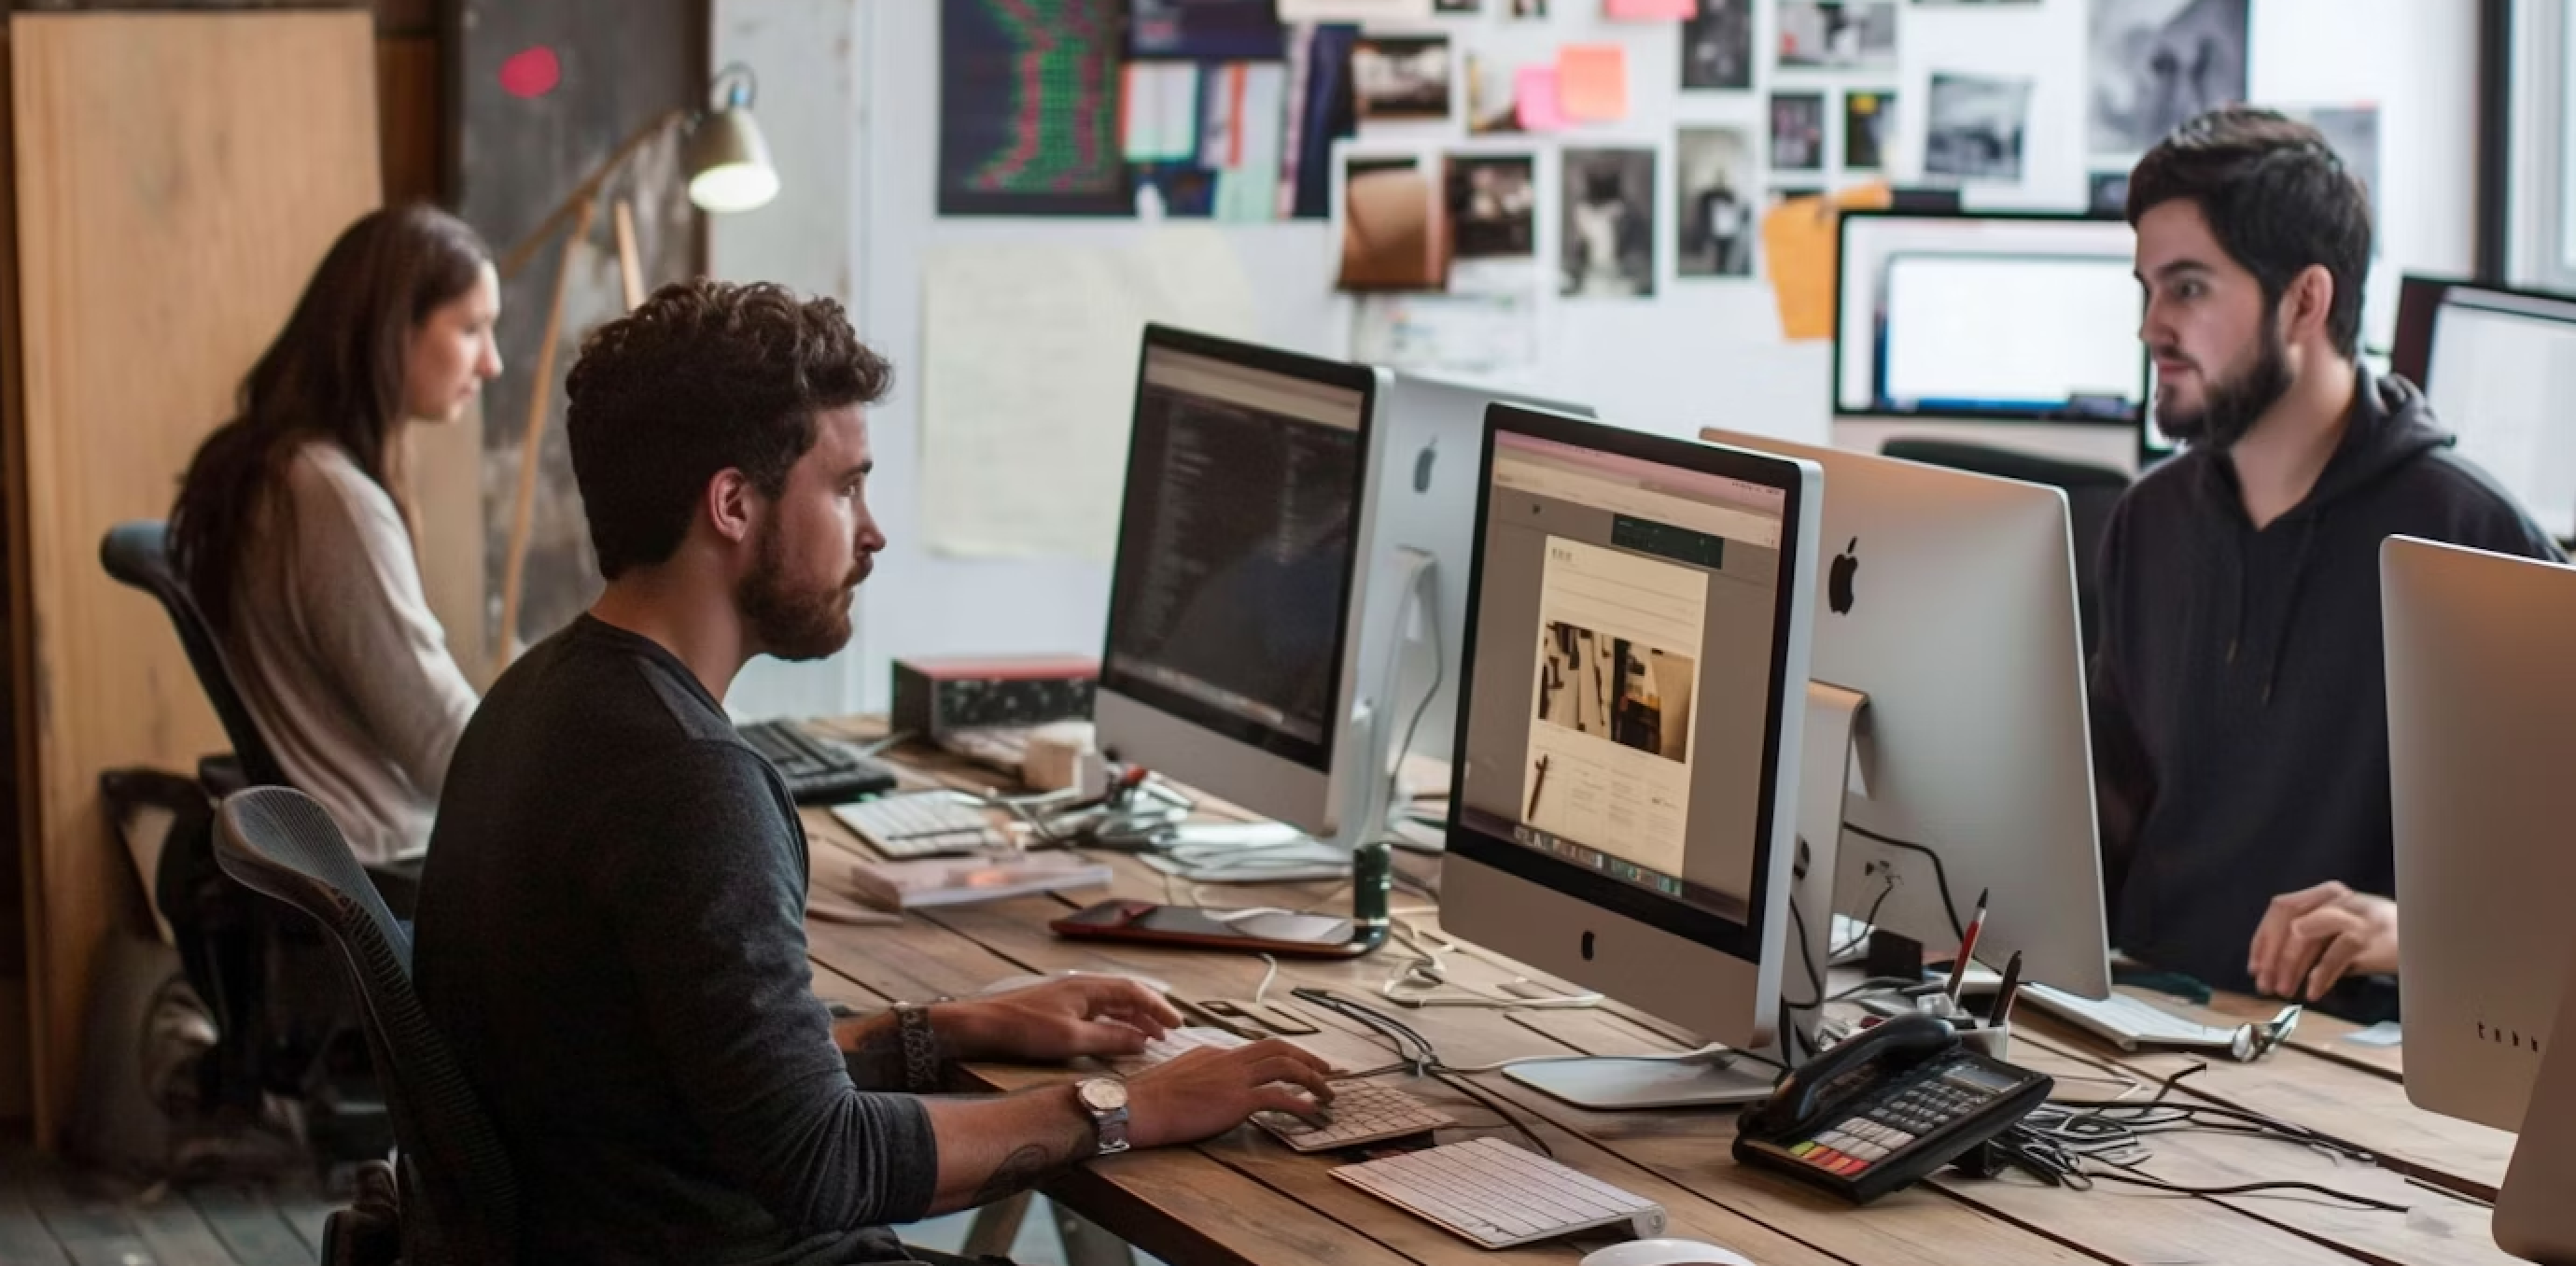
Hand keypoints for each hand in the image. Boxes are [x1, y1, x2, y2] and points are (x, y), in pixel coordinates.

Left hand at [940, 977, 1182, 1063]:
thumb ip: (1110, 1040)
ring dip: (1132, 1017)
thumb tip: (1142, 1041)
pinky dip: (1113, 1022)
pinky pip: (1097, 1010)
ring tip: (1147, 1036)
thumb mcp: (1071, 1039)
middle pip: (1125, 994)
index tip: (1177, 1024)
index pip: (1134, 992)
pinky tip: (1114, 1035)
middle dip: (1149, 1012)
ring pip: (1111, 1003)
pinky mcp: (1057, 1008)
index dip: (1158, 1008)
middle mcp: (1081, 986)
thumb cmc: (1023, 1028)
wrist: (980, 1025)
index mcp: (1088, 987)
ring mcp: (1068, 996)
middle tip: (1168, 1031)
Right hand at [1122, 1039, 1337, 1150]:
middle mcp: (1228, 1059)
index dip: (1282, 1057)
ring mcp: (1234, 1078)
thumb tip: (1210, 1089)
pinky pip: (1279, 1097)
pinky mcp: (1236, 1099)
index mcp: (1215, 1053)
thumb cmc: (1149, 1098)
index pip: (1256, 1049)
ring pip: (1286, 1067)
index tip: (1297, 1065)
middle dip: (1307, 1057)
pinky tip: (1311, 1111)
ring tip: (1328, 1093)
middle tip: (1327, 1070)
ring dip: (1312, 1079)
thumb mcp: (1179, 1076)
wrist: (1138, 1106)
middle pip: (1278, 1048)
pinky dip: (1300, 1103)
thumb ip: (1201, 1077)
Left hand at [2247, 881, 2399, 1000]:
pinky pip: (2333, 957)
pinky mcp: (2368, 937)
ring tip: (2285, 990)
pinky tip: (2313, 992)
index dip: (2262, 938)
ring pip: (2304, 934)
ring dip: (2289, 966)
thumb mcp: (2339, 930)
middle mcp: (2338, 898)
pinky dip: (2319, 977)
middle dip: (2271, 955)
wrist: (2423, 939)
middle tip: (2264, 984)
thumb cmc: (2376, 938)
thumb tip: (2270, 965)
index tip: (2254, 967)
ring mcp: (2354, 915)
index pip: (2281, 908)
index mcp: (2326, 893)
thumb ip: (2309, 938)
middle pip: (2289, 919)